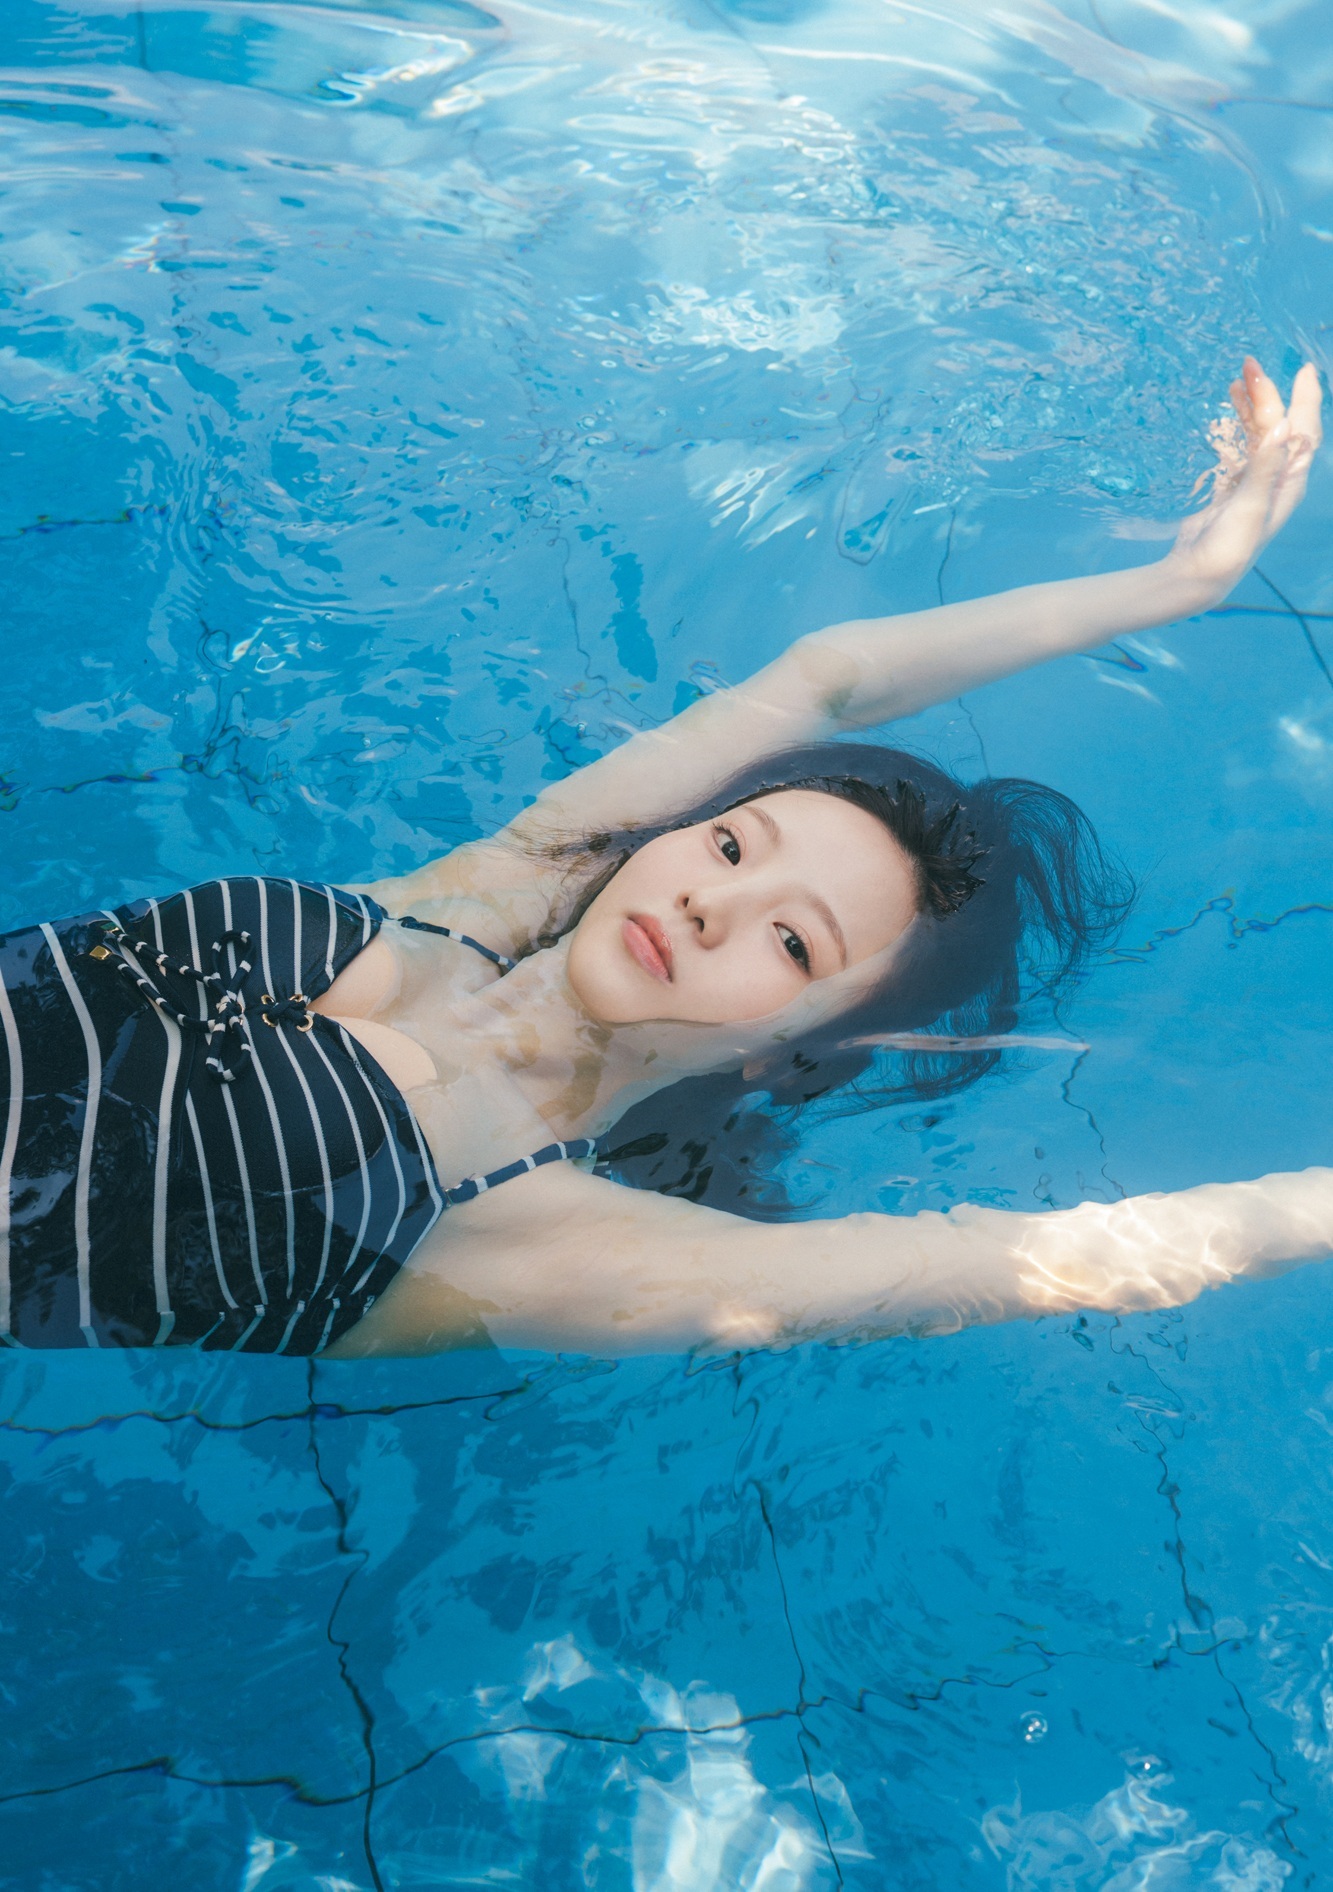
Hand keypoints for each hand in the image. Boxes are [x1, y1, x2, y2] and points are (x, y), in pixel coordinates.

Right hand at [1164, 357, 1322, 601]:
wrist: (1200, 574)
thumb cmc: (1229, 545)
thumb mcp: (1249, 505)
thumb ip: (1265, 465)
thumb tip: (1283, 424)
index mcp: (1290, 482)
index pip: (1305, 431)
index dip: (1305, 398)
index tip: (1303, 368)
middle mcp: (1279, 479)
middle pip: (1281, 427)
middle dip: (1270, 395)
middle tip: (1250, 365)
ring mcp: (1257, 482)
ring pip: (1261, 434)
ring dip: (1252, 407)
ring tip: (1238, 381)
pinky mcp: (1235, 486)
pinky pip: (1242, 446)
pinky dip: (1238, 425)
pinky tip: (1231, 410)